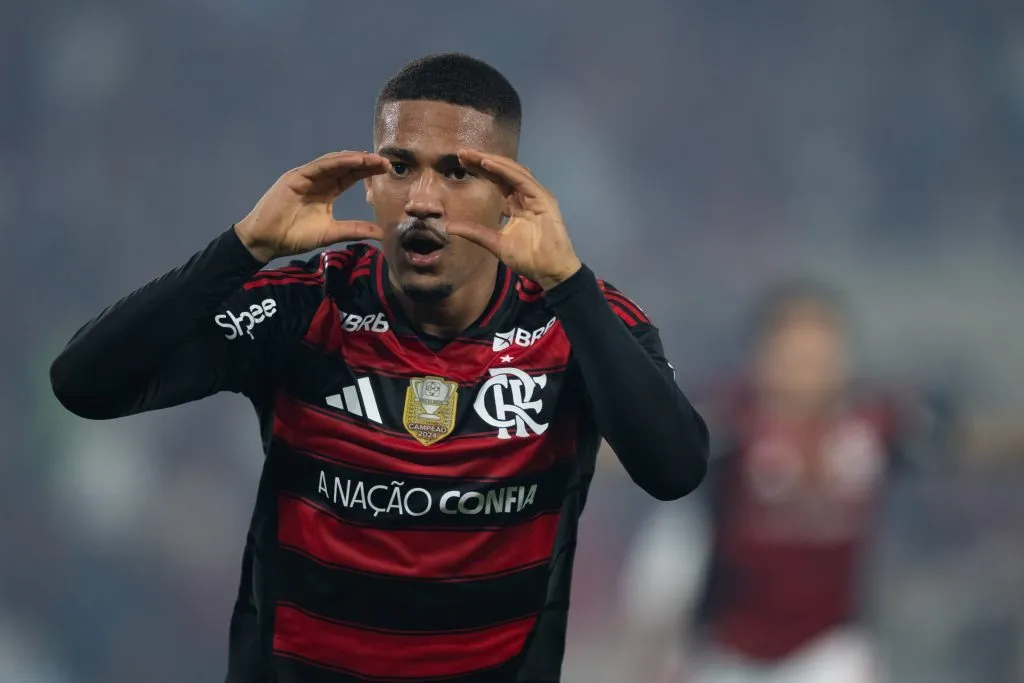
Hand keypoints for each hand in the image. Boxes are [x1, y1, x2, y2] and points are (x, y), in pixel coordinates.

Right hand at [234, 151, 389, 262]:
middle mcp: (318, 180)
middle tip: (386, 161)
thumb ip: (354, 230)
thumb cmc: (294, 237)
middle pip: (346, 167)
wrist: (266, 241)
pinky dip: (337, 161)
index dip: (367, 172)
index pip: (351, 177)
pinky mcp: (295, 177)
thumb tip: (380, 233)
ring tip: (373, 158)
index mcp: (327, 192)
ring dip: (354, 159)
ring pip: (334, 163)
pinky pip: (319, 166)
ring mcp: (306, 177)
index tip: (387, 170)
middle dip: (366, 162)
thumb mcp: (330, 234)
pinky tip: (354, 159)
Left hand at [447, 149, 581, 289]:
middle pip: (503, 172)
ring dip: (492, 161)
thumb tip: (449, 227)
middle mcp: (527, 196)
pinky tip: (489, 163)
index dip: (481, 170)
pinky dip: (505, 170)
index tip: (461, 162)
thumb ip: (474, 232)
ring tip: (473, 155)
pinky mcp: (544, 199)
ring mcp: (536, 195)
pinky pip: (522, 180)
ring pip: (512, 171)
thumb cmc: (528, 258)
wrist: (549, 270)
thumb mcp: (495, 243)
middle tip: (462, 153)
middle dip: (483, 160)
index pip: (497, 181)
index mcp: (517, 204)